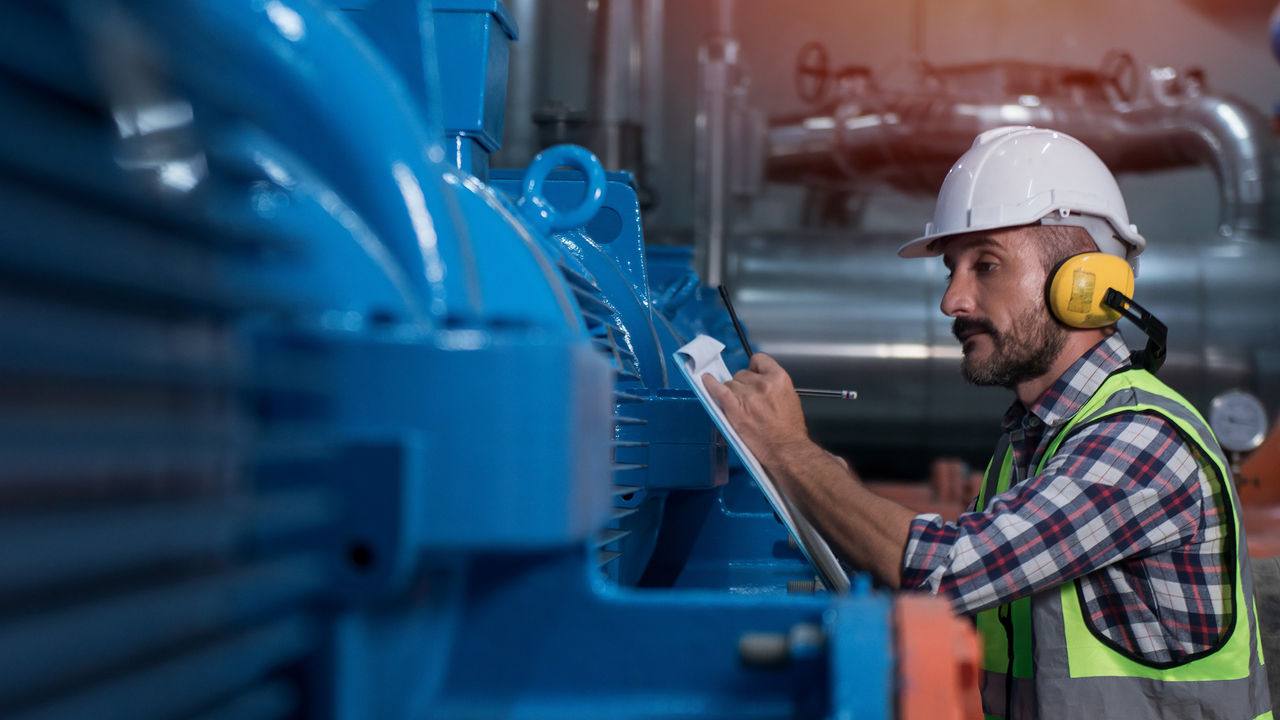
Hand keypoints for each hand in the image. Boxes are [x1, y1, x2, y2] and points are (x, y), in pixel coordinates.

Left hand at [701, 352, 811, 468]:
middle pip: (741, 374)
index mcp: (779, 379)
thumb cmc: (789, 430)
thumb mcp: (789, 397)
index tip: (751, 375)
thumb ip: (773, 385)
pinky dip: (710, 385)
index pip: (759, 360)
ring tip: (741, 409)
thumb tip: (757, 380)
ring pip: (730, 384)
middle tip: (749, 402)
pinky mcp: (736, 409)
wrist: (786, 450)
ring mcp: (748, 397)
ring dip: (732, 394)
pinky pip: (718, 390)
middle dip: (743, 386)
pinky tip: (706, 380)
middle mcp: (763, 384)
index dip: (754, 368)